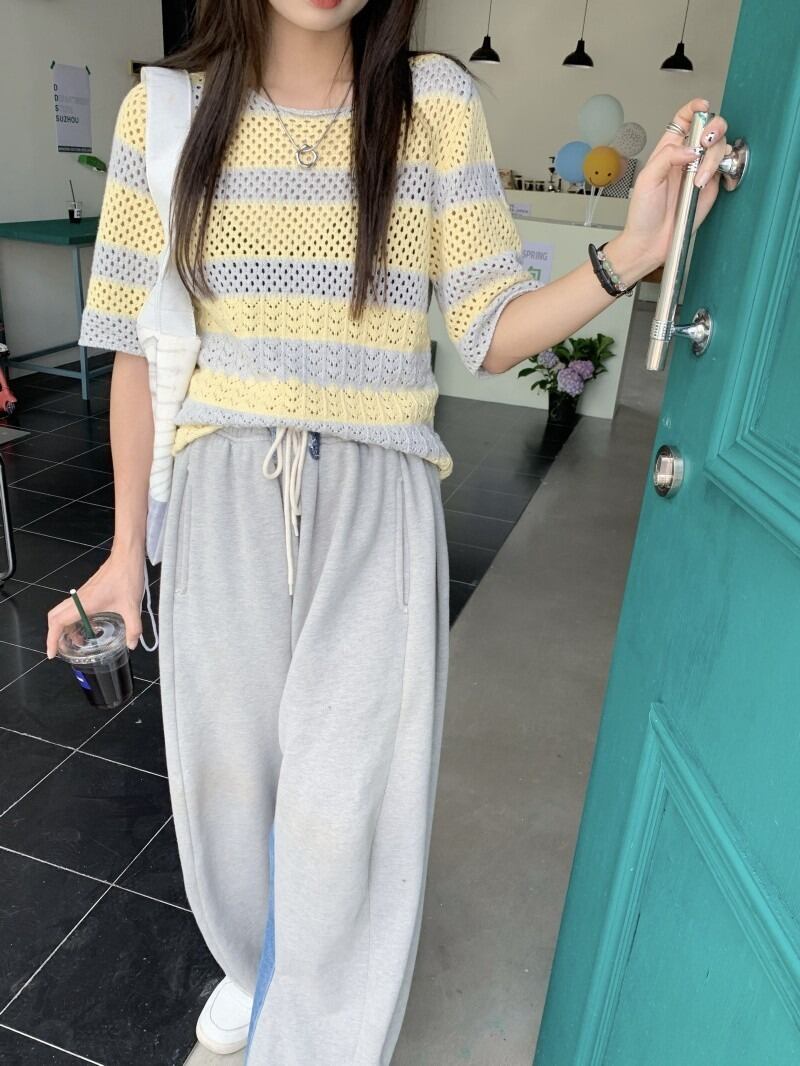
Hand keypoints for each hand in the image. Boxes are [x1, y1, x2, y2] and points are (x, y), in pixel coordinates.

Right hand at [46, 548, 145, 658]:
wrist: (127, 556)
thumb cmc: (127, 576)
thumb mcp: (132, 607)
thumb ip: (133, 628)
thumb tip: (132, 644)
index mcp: (85, 603)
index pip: (58, 623)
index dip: (51, 639)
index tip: (52, 652)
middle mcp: (80, 598)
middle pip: (54, 617)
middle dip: (54, 634)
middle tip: (63, 648)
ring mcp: (83, 593)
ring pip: (63, 611)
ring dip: (66, 626)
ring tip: (79, 640)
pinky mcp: (89, 590)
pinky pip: (73, 606)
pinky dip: (74, 618)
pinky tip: (90, 624)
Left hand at [621, 98, 729, 272]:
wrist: (650, 242)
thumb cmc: (642, 213)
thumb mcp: (647, 179)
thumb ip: (667, 157)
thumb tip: (691, 149)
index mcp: (668, 150)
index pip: (684, 120)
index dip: (694, 108)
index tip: (702, 106)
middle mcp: (686, 157)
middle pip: (709, 129)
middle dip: (713, 129)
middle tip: (704, 144)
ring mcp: (700, 170)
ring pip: (719, 148)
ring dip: (712, 159)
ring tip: (697, 180)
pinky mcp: (711, 186)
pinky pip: (725, 168)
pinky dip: (722, 170)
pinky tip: (706, 182)